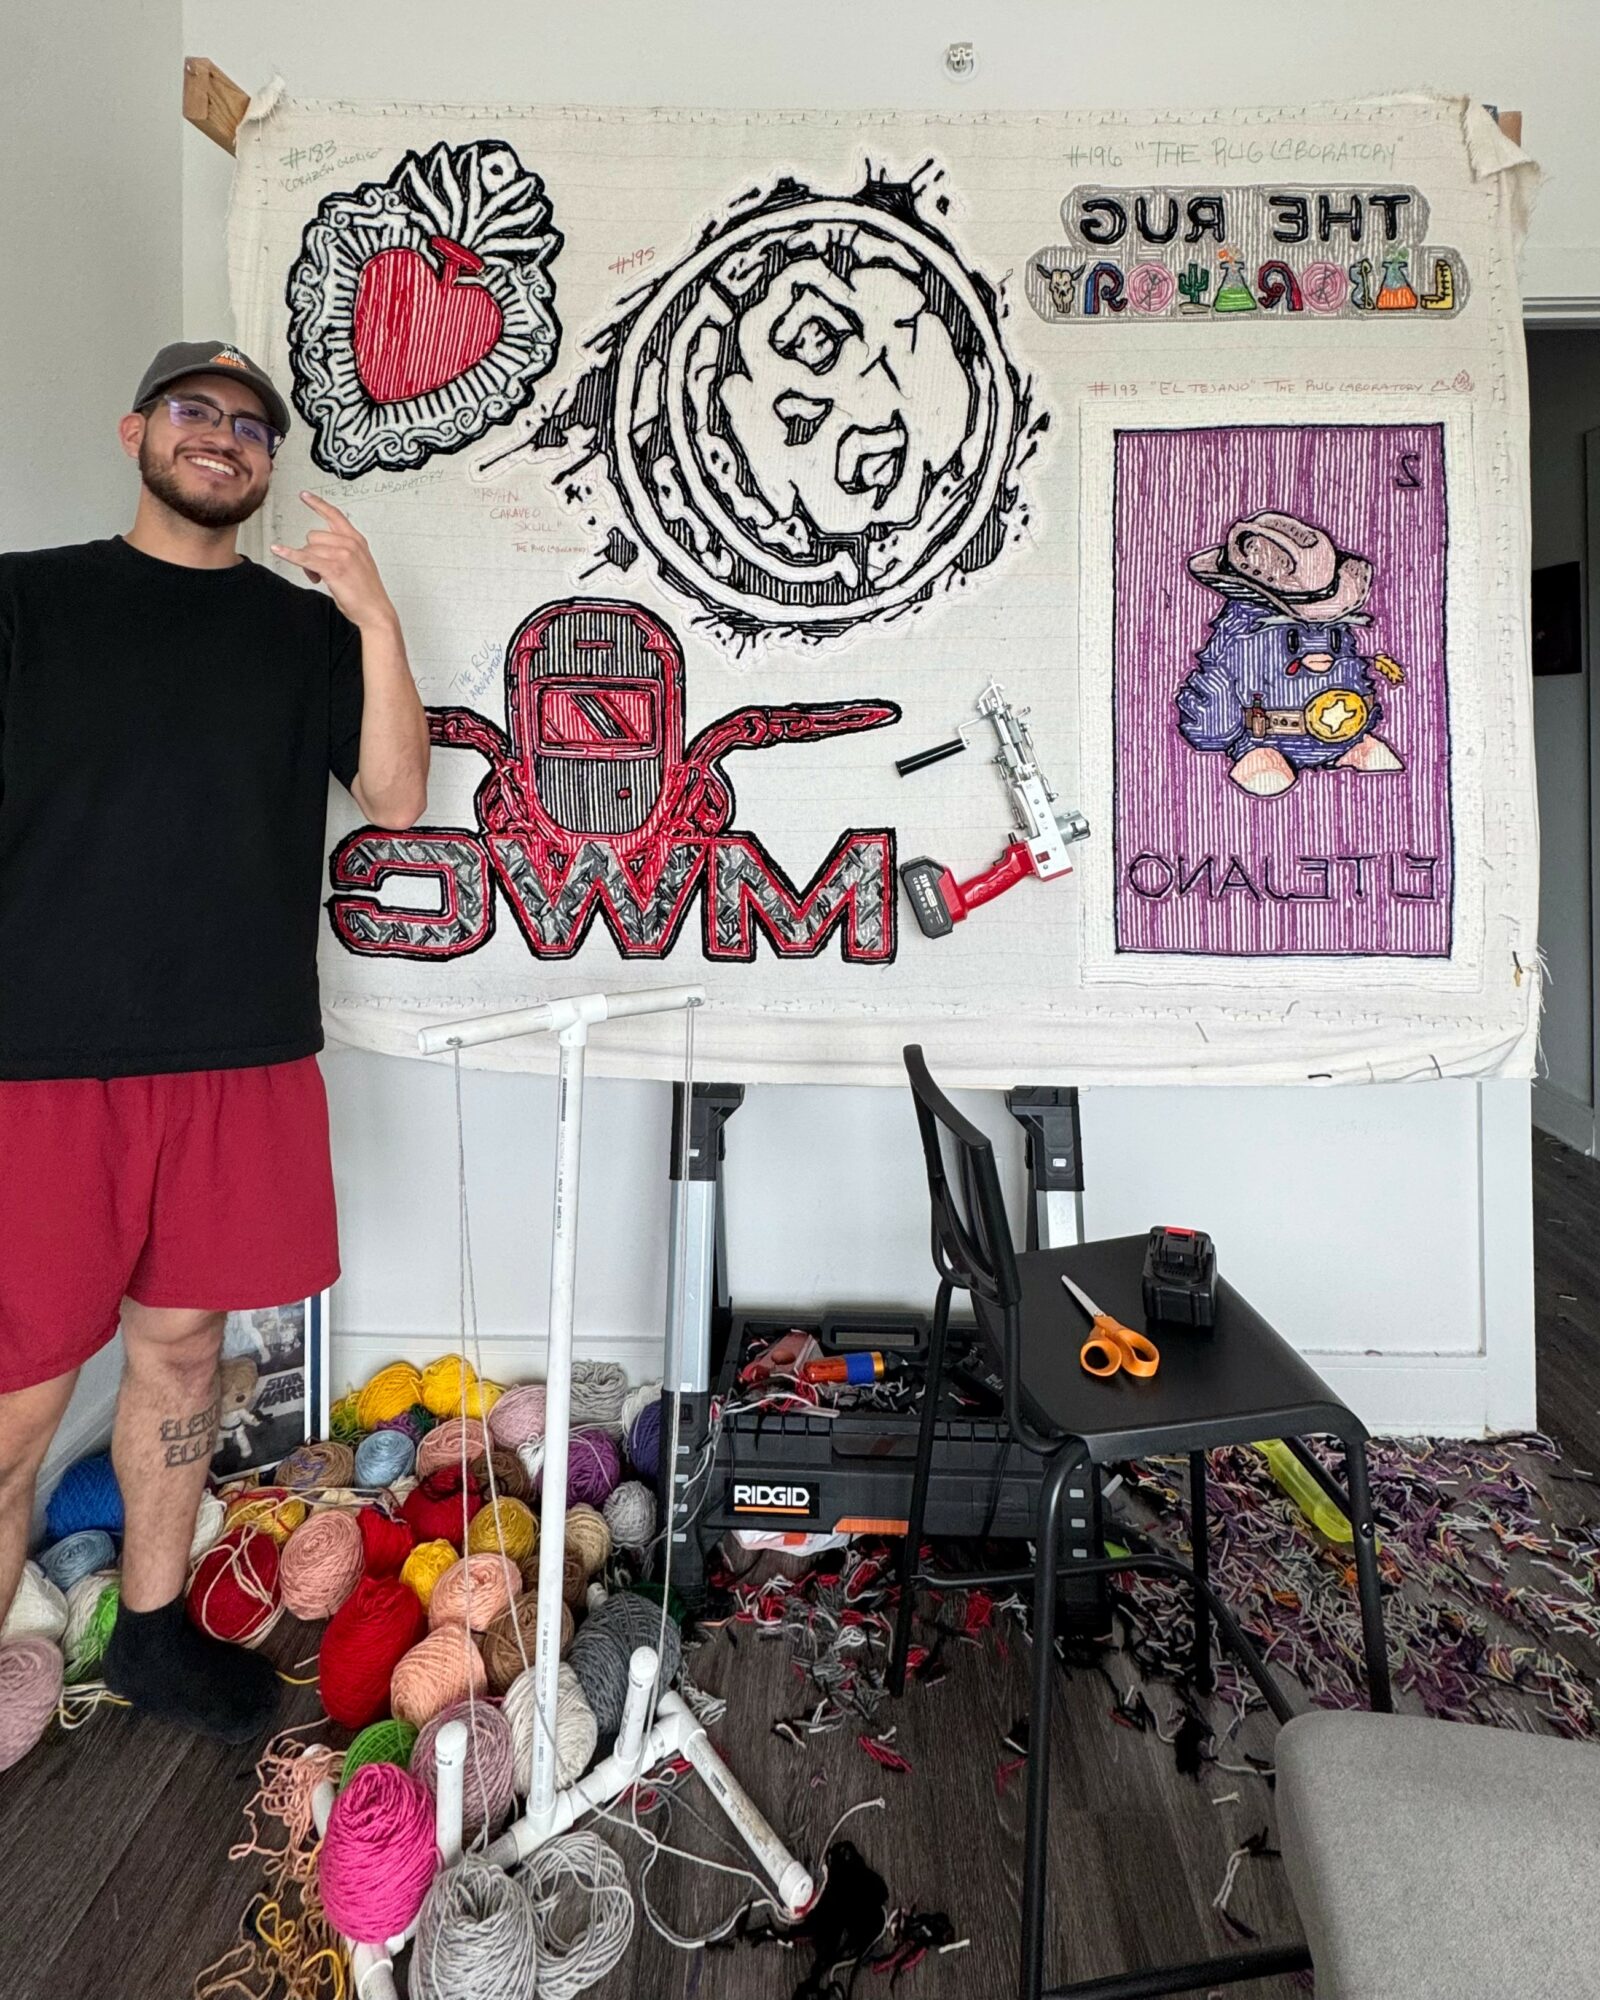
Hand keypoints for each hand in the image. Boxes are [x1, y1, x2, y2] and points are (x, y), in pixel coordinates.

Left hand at [271, 492, 396, 629]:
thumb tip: (319, 552)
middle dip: (311, 552)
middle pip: (314, 536)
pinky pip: (303, 557)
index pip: (334, 515)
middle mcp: (349, 544)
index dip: (317, 504)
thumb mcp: (359, 564)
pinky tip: (277, 550)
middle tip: (318, 569)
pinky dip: (288, 554)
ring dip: (308, 565)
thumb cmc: (368, 592)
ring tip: (319, 578)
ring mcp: (341, 555)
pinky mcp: (332, 568)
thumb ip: (342, 551)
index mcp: (356, 540)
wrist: (376, 611)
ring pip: (309, 548)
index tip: (304, 495)